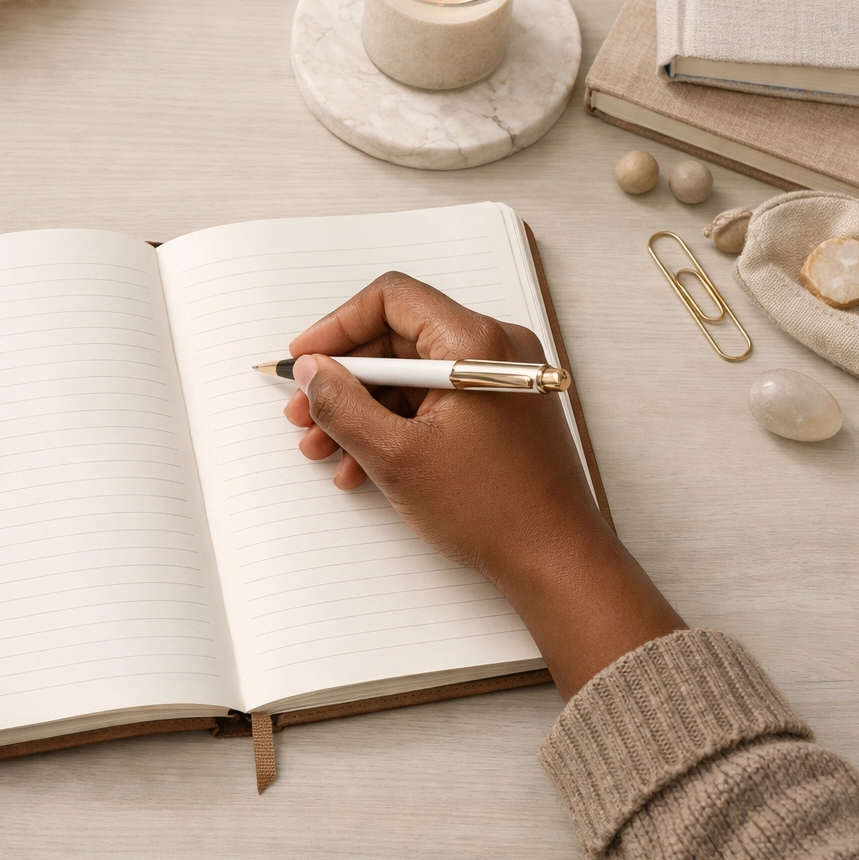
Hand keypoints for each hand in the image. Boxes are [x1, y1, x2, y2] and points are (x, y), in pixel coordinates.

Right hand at [285, 273, 682, 697]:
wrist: (555, 560)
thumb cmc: (492, 510)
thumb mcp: (396, 456)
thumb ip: (343, 405)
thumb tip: (312, 371)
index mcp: (474, 344)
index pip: (392, 299)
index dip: (337, 327)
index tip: (305, 360)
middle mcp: (493, 349)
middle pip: (398, 338)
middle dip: (344, 377)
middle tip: (304, 412)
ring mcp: (499, 380)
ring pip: (412, 375)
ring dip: (362, 408)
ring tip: (323, 448)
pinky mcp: (500, 410)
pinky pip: (434, 401)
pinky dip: (394, 425)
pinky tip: (361, 465)